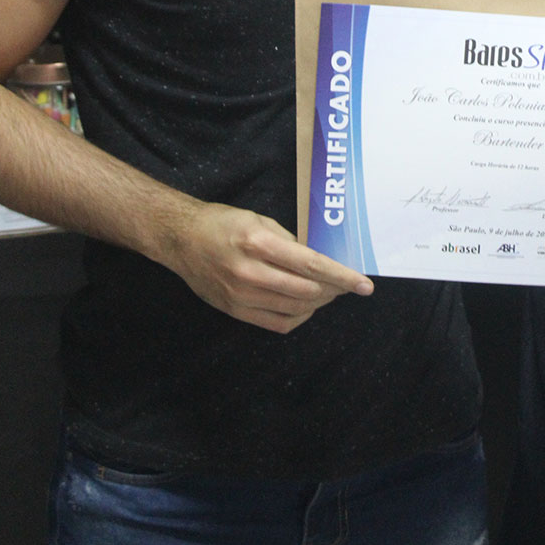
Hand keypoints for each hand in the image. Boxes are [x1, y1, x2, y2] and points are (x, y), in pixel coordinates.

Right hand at [162, 202, 372, 333]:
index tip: (364, 284)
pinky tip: (306, 306)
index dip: (342, 276)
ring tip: (329, 292)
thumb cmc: (223, 223)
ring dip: (319, 303)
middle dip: (335, 289)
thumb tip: (320, 260)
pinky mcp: (235, 311)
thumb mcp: (260, 220)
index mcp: (259, 243)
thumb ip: (290, 242)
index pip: (312, 264)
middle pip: (308, 290)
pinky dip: (299, 317)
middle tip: (347, 284)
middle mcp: (251, 272)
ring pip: (296, 309)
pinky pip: (278, 323)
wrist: (181, 240)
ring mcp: (242, 296)